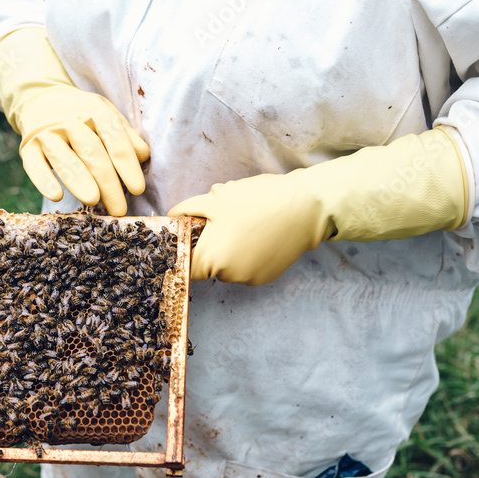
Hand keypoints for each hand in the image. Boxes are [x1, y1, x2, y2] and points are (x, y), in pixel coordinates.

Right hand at [0, 27, 148, 215]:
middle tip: (118, 209)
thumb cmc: (82, 116)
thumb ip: (125, 134)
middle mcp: (69, 121)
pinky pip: (35, 167)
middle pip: (92, 153)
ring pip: (64, 160)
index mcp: (94, 111)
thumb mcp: (106, 114)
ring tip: (93, 202)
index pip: (114, 139)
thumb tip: (143, 156)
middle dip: (107, 182)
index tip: (137, 190)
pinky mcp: (27, 148)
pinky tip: (57, 196)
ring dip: (79, 182)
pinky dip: (44, 181)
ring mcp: (46, 134)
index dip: (127, 165)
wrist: (39, 100)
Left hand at [169, 128, 468, 284]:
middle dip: (206, 245)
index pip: (183, 265)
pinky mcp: (267, 277)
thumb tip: (170, 217)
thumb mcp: (216, 198)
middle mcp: (229, 276)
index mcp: (212, 258)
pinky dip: (246, 254)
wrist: (308, 207)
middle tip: (217, 221)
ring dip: (227, 249)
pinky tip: (258, 234)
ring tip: (243, 224)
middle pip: (205, 265)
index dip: (179, 252)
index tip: (181, 239)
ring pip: (227, 266)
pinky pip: (246, 267)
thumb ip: (187, 210)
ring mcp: (250, 279)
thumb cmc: (259, 199)